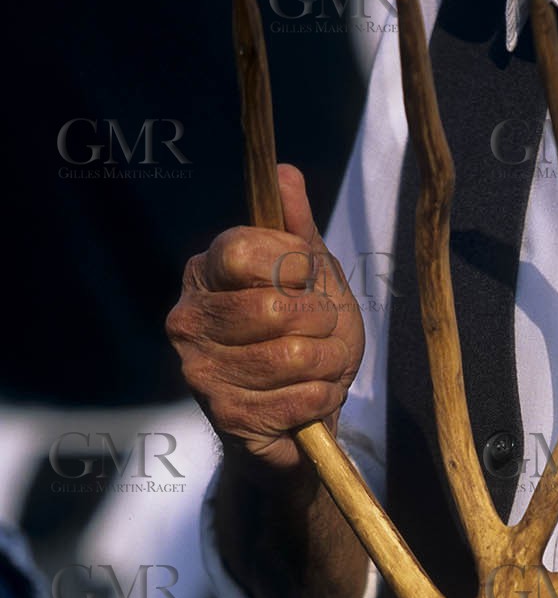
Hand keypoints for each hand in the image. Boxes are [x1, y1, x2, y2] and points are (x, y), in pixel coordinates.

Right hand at [166, 164, 363, 471]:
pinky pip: (299, 397)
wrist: (295, 424)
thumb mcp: (309, 280)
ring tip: (325, 367)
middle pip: (272, 306)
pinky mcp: (225, 416)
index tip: (307, 280)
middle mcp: (188, 320)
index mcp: (204, 276)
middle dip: (321, 321)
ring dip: (329, 362)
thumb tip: (284, 174)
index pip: (243, 248)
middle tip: (325, 332)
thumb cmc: (301, 342)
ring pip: (291, 355)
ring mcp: (200, 371)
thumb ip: (296, 230)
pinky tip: (315, 397)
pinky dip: (324, 397)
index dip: (292, 263)